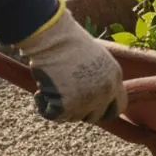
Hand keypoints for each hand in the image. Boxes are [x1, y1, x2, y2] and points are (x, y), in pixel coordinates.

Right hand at [16, 4, 126, 122]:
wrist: (54, 38)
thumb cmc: (69, 43)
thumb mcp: (95, 61)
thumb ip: (99, 80)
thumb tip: (92, 102)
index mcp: (115, 78)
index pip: (117, 108)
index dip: (102, 111)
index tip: (87, 109)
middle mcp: (106, 91)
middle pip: (94, 117)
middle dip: (79, 111)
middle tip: (64, 97)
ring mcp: (88, 100)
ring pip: (72, 117)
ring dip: (60, 106)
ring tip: (51, 86)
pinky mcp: (67, 105)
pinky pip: (52, 116)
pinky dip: (43, 107)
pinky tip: (38, 92)